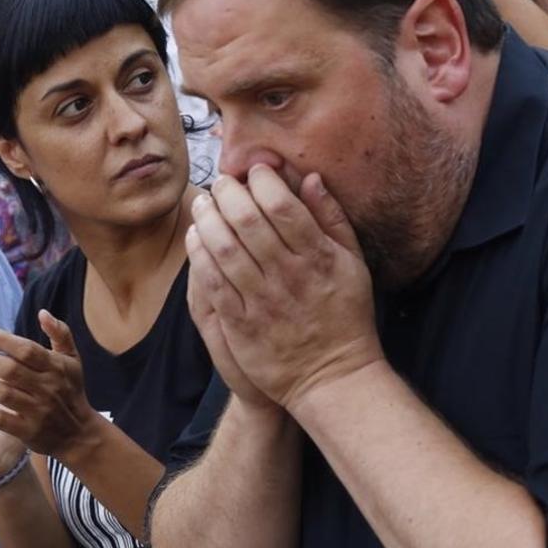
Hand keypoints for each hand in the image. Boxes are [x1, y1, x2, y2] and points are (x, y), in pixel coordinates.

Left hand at [0, 311, 99, 457]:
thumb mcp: (72, 360)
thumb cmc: (70, 390)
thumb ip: (60, 334)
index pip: (26, 350)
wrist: (79, 434)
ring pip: (3, 394)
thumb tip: (42, 312)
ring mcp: (38, 411)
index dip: (3, 339)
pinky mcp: (28, 432)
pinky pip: (1, 420)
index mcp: (56, 367)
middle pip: (10, 370)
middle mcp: (47, 388)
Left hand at [187, 166, 382, 410]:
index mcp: (318, 257)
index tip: (253, 171)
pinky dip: (198, 254)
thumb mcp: (352, 263)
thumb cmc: (345, 314)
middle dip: (227, 193)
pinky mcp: (240, 324)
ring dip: (206, 219)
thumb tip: (310, 177)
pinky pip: (212, 282)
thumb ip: (332, 218)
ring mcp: (261, 301)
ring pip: (223, 248)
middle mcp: (288, 276)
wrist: (333, 376)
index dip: (261, 181)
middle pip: (246, 221)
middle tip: (220, 183)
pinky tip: (195, 237)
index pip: (281, 205)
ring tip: (202, 203)